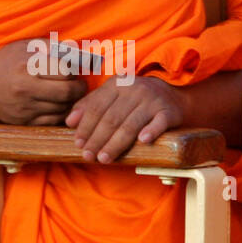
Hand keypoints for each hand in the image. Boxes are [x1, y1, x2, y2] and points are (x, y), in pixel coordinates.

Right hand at [0, 39, 87, 124]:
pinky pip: (52, 121)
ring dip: (71, 102)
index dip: (74, 71)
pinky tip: (60, 105)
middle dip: (79, 88)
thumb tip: (78, 51)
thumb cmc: (7, 61)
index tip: (74, 70)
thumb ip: (52, 47)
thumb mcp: (26, 47)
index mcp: (27, 67)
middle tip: (80, 85)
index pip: (64, 71)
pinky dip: (61, 114)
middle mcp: (25, 89)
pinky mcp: (24, 122)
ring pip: (62, 109)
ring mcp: (25, 108)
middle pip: (66, 92)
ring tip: (69, 94)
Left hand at [66, 75, 185, 162]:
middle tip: (88, 156)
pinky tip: (143, 141)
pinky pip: (159, 122)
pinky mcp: (168, 111)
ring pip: (130, 124)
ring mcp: (152, 100)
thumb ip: (90, 106)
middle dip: (97, 139)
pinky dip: (151, 131)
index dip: (86, 126)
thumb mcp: (112, 96)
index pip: (97, 107)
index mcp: (117, 84)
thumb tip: (69, 122)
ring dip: (116, 143)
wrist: (172, 95)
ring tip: (104, 158)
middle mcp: (135, 90)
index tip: (78, 143)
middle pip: (111, 118)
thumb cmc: (135, 99)